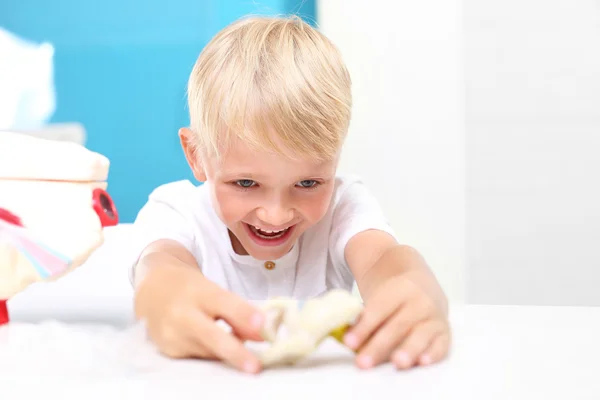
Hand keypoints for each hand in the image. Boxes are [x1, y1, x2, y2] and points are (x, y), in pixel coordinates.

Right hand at [135, 262, 264, 373]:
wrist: (153, 289)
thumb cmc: (191, 289)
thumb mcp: (214, 291)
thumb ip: (237, 311)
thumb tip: (261, 335)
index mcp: (199, 291)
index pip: (225, 303)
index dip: (244, 314)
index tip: (262, 326)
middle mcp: (183, 314)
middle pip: (212, 336)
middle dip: (235, 353)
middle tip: (255, 366)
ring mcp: (173, 334)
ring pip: (209, 351)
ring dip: (229, 352)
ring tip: (239, 344)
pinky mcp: (169, 350)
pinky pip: (200, 356)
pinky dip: (213, 353)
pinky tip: (216, 345)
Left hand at [343, 274, 450, 368]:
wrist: (421, 285)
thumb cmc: (392, 298)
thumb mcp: (378, 298)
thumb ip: (364, 317)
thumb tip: (346, 337)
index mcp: (399, 289)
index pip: (379, 309)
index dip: (363, 327)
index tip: (348, 342)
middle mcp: (420, 301)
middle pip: (398, 325)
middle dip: (379, 345)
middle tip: (364, 362)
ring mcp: (434, 316)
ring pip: (421, 334)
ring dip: (409, 349)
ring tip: (397, 363)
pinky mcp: (444, 332)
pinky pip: (441, 343)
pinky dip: (433, 353)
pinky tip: (423, 362)